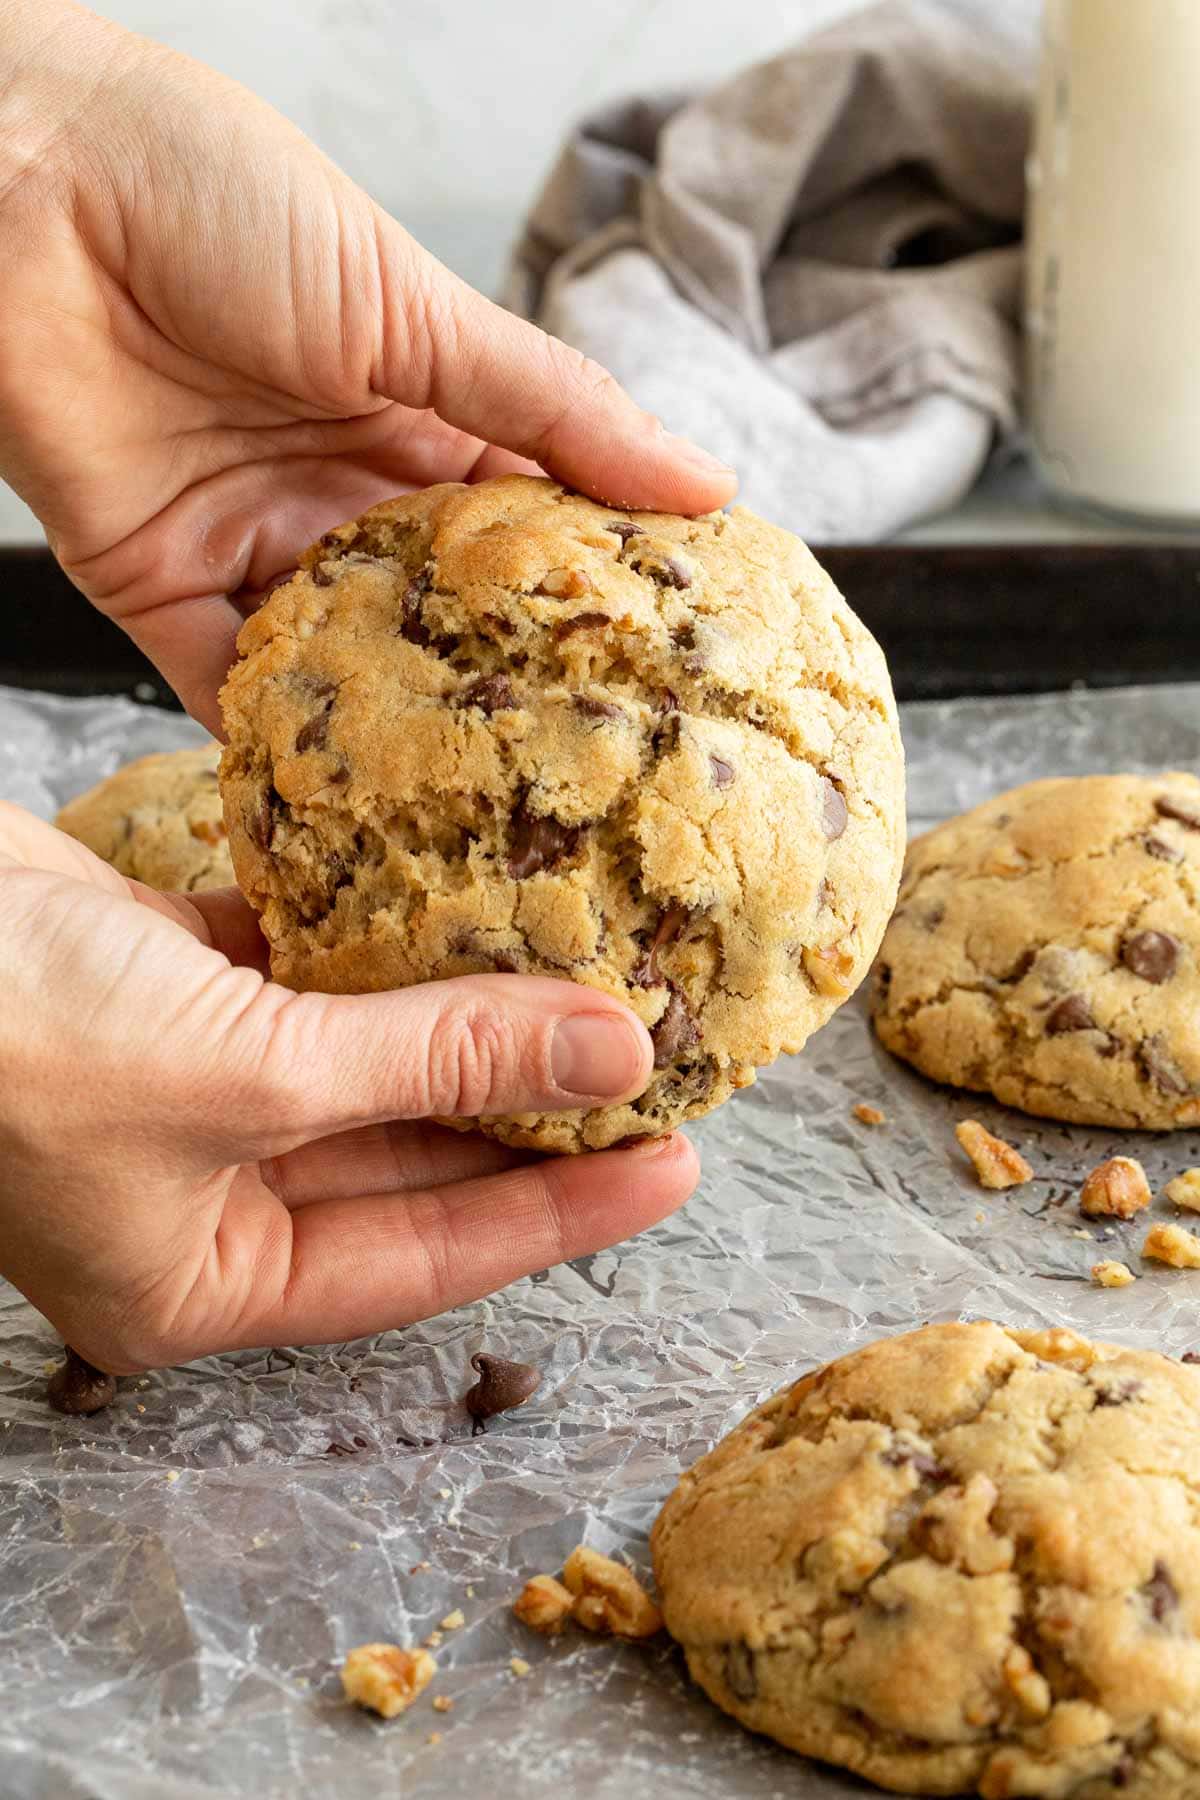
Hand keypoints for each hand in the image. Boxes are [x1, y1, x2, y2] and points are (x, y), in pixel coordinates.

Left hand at [0, 0, 735, 733]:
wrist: (21, 183)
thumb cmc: (215, 198)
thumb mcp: (413, 304)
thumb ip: (550, 408)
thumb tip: (701, 481)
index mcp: (417, 415)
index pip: (528, 526)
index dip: (594, 595)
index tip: (674, 671)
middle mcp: (343, 490)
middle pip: (444, 612)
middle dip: (507, 687)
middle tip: (595, 771)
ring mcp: (255, 542)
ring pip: (347, 662)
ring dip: (404, 729)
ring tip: (492, 810)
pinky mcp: (161, 585)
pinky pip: (228, 686)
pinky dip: (279, 743)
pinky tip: (352, 803)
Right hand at [0, 806, 697, 1370]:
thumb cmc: (7, 1050)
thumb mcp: (247, 1076)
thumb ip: (432, 1058)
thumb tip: (605, 1054)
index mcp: (204, 1274)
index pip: (429, 1255)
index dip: (559, 1209)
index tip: (670, 1163)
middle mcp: (198, 1186)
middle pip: (406, 1151)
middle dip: (525, 1106)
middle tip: (652, 1064)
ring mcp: (181, 1077)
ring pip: (361, 1051)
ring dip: (459, 1010)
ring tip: (586, 975)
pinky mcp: (163, 975)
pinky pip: (299, 961)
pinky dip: (369, 930)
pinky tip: (453, 897)